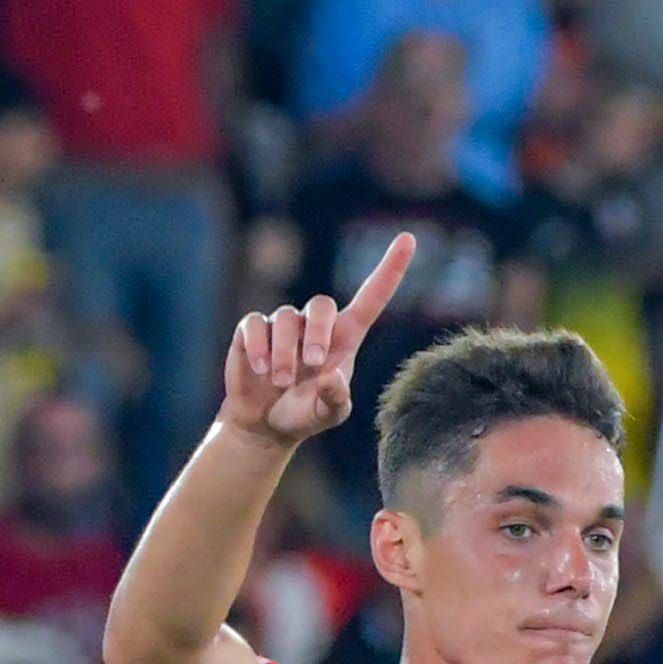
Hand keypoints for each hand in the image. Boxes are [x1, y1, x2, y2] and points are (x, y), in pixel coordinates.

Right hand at [215, 230, 411, 448]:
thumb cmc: (304, 414)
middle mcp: (315, 325)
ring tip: (280, 381)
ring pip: (286, 319)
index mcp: (345, 338)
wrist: (264, 424)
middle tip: (313, 363)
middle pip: (322, 305)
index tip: (408, 239)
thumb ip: (336, 398)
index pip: (371, 297)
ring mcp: (284, 324)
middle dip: (317, 333)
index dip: (390, 269)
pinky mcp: (253, 329)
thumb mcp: (328, 414)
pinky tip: (260, 369)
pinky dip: (258, 347)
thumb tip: (329, 376)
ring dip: (284, 353)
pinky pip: (256, 324)